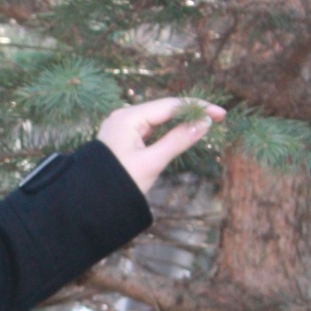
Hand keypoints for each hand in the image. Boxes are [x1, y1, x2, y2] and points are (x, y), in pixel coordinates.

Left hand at [98, 96, 224, 195]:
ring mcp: (122, 127)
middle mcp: (123, 117)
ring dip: (181, 120)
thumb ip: (178, 141)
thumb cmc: (118, 184)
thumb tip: (204, 124)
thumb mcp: (152, 162)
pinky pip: (150, 129)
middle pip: (164, 109)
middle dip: (191, 112)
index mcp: (127, 118)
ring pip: (158, 119)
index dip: (197, 107)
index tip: (221, 114)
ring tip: (206, 123)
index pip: (169, 106)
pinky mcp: (123, 138)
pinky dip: (168, 130)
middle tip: (219, 117)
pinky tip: (183, 131)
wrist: (89, 204)